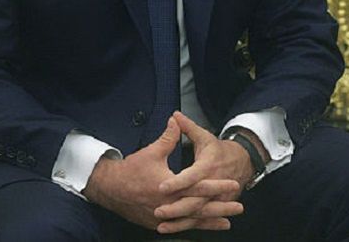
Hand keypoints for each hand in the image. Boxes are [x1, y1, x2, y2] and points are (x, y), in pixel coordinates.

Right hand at [81, 116, 239, 232]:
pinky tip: (204, 228)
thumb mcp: (152, 151)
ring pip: (190, 221)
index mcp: (169, 187)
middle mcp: (167, 205)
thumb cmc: (131, 169)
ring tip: (228, 222)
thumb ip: (169, 137)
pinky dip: (193, 227)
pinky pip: (179, 227)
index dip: (217, 186)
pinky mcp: (156, 223)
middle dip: (220, 208)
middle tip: (239, 207)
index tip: (233, 184)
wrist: (109, 188)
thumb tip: (177, 119)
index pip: (198, 187)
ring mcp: (161, 217)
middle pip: (199, 208)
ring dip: (210, 222)